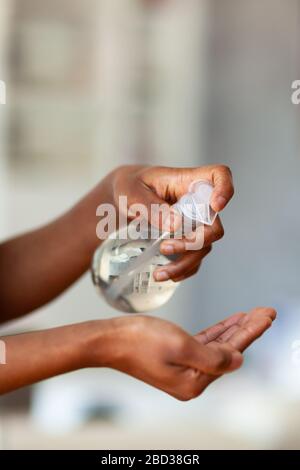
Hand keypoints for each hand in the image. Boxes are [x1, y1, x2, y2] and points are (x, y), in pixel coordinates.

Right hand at [86, 307, 275, 400]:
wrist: (108, 340)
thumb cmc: (139, 340)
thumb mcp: (181, 346)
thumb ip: (214, 356)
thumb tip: (238, 360)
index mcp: (194, 382)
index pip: (232, 354)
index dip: (251, 332)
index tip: (267, 315)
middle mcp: (191, 380)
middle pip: (227, 351)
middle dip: (247, 330)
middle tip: (266, 311)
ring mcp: (183, 370)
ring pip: (217, 346)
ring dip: (234, 329)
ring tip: (252, 314)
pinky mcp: (175, 359)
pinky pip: (203, 344)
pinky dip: (217, 332)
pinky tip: (229, 322)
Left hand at [110, 164, 233, 281]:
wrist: (121, 199)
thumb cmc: (129, 187)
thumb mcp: (131, 192)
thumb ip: (151, 206)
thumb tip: (175, 225)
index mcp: (187, 181)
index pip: (218, 175)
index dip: (225, 189)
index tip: (216, 206)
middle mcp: (196, 203)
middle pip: (214, 223)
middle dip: (196, 241)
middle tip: (166, 247)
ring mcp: (194, 223)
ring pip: (204, 246)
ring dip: (185, 262)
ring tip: (159, 272)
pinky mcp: (186, 240)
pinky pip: (194, 259)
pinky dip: (182, 270)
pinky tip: (165, 275)